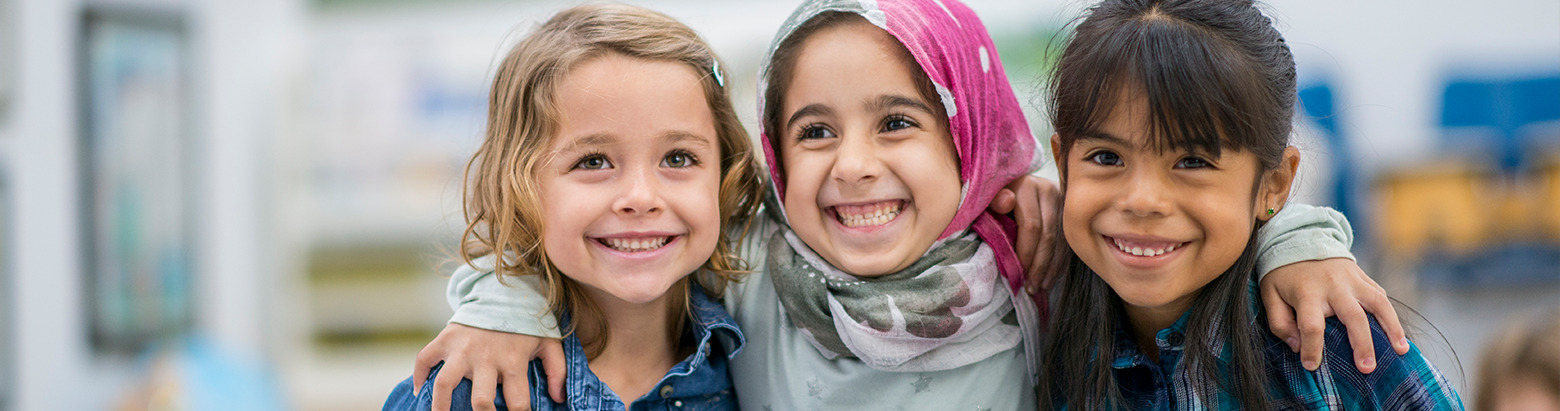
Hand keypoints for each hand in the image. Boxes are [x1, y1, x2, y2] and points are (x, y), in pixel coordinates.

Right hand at [412, 323, 566, 410]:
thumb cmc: (526, 323)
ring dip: (440, 406)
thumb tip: (559, 398)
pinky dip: (419, 376)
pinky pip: (424, 359)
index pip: (518, 403)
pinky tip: (420, 391)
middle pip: (481, 401)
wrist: (502, 290)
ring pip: (446, 383)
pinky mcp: (445, 339)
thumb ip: (557, 370)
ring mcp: (462, 349)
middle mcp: (486, 357)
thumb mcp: (549, 342)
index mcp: (514, 361)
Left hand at [989, 175, 1061, 293]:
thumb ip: (993, 201)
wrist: (1007, 184)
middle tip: (1030, 288)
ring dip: (1050, 269)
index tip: (1017, 273)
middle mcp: (1049, 191)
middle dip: (1039, 266)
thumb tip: (1006, 202)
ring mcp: (1062, 202)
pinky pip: (1067, 244)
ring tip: (1039, 289)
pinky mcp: (1068, 214)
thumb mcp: (987, 197)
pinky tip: (1049, 280)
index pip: (1031, 226)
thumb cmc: (991, 196)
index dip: (1025, 253)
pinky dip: (1058, 264)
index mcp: (1028, 186)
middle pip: (1049, 235)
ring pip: (1060, 242)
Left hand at [1259, 258, 1410, 373]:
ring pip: (1378, 304)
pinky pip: (1382, 297)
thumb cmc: (1284, 274)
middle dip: (1361, 344)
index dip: (1311, 348)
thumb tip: (1297, 347)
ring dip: (1392, 328)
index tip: (1311, 365)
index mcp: (1306, 292)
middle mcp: (1333, 285)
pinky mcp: (1364, 277)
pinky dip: (1392, 316)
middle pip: (1352, 317)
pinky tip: (1397, 335)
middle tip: (1367, 369)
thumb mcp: (1270, 294)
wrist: (1300, 238)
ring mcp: (1353, 279)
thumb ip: (1280, 322)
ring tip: (1401, 351)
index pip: (1311, 325)